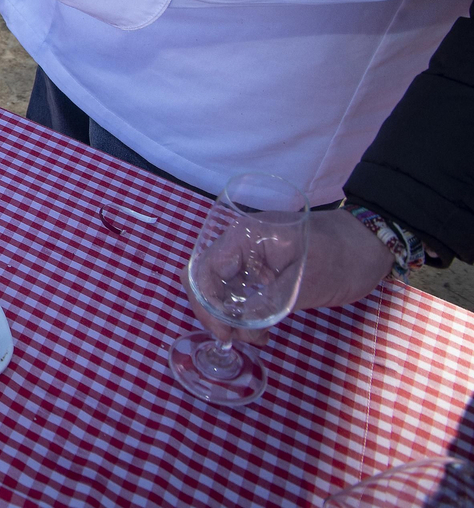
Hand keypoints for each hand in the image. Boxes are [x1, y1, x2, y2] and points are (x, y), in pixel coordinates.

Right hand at [186, 209, 396, 344]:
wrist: (371, 245)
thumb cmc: (343, 257)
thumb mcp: (307, 283)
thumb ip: (269, 302)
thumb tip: (236, 325)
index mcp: (244, 237)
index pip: (205, 269)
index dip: (206, 303)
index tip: (226, 333)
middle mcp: (239, 244)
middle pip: (203, 277)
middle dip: (212, 311)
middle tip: (235, 339)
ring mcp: (249, 257)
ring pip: (218, 286)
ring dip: (226, 315)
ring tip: (253, 338)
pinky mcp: (261, 271)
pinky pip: (238, 291)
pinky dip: (241, 312)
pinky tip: (258, 330)